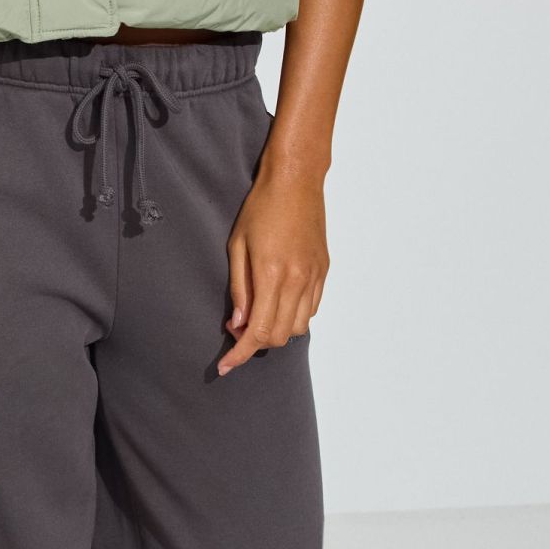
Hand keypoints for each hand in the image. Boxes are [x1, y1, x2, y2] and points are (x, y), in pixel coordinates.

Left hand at [218, 165, 327, 373]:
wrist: (295, 182)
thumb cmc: (261, 208)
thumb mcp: (237, 246)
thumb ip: (239, 289)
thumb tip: (238, 324)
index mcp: (272, 275)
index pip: (259, 332)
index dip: (240, 354)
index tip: (226, 366)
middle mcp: (298, 281)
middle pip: (280, 336)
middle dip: (255, 342)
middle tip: (236, 328)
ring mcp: (314, 277)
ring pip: (298, 327)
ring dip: (276, 330)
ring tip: (257, 313)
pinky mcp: (323, 271)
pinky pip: (311, 309)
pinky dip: (293, 316)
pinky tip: (277, 302)